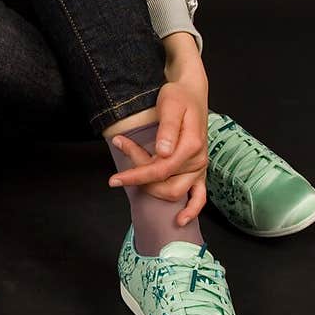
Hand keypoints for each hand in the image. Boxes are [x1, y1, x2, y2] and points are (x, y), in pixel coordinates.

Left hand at [107, 71, 208, 225]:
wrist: (191, 93)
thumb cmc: (178, 97)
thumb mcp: (170, 105)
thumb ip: (167, 129)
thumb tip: (162, 152)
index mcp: (191, 145)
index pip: (160, 168)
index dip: (135, 175)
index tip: (114, 179)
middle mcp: (198, 160)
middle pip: (164, 182)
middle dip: (140, 179)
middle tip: (122, 166)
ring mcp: (199, 168)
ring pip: (175, 191)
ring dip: (153, 189)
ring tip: (134, 175)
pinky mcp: (198, 171)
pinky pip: (200, 197)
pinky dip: (191, 210)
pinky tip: (180, 221)